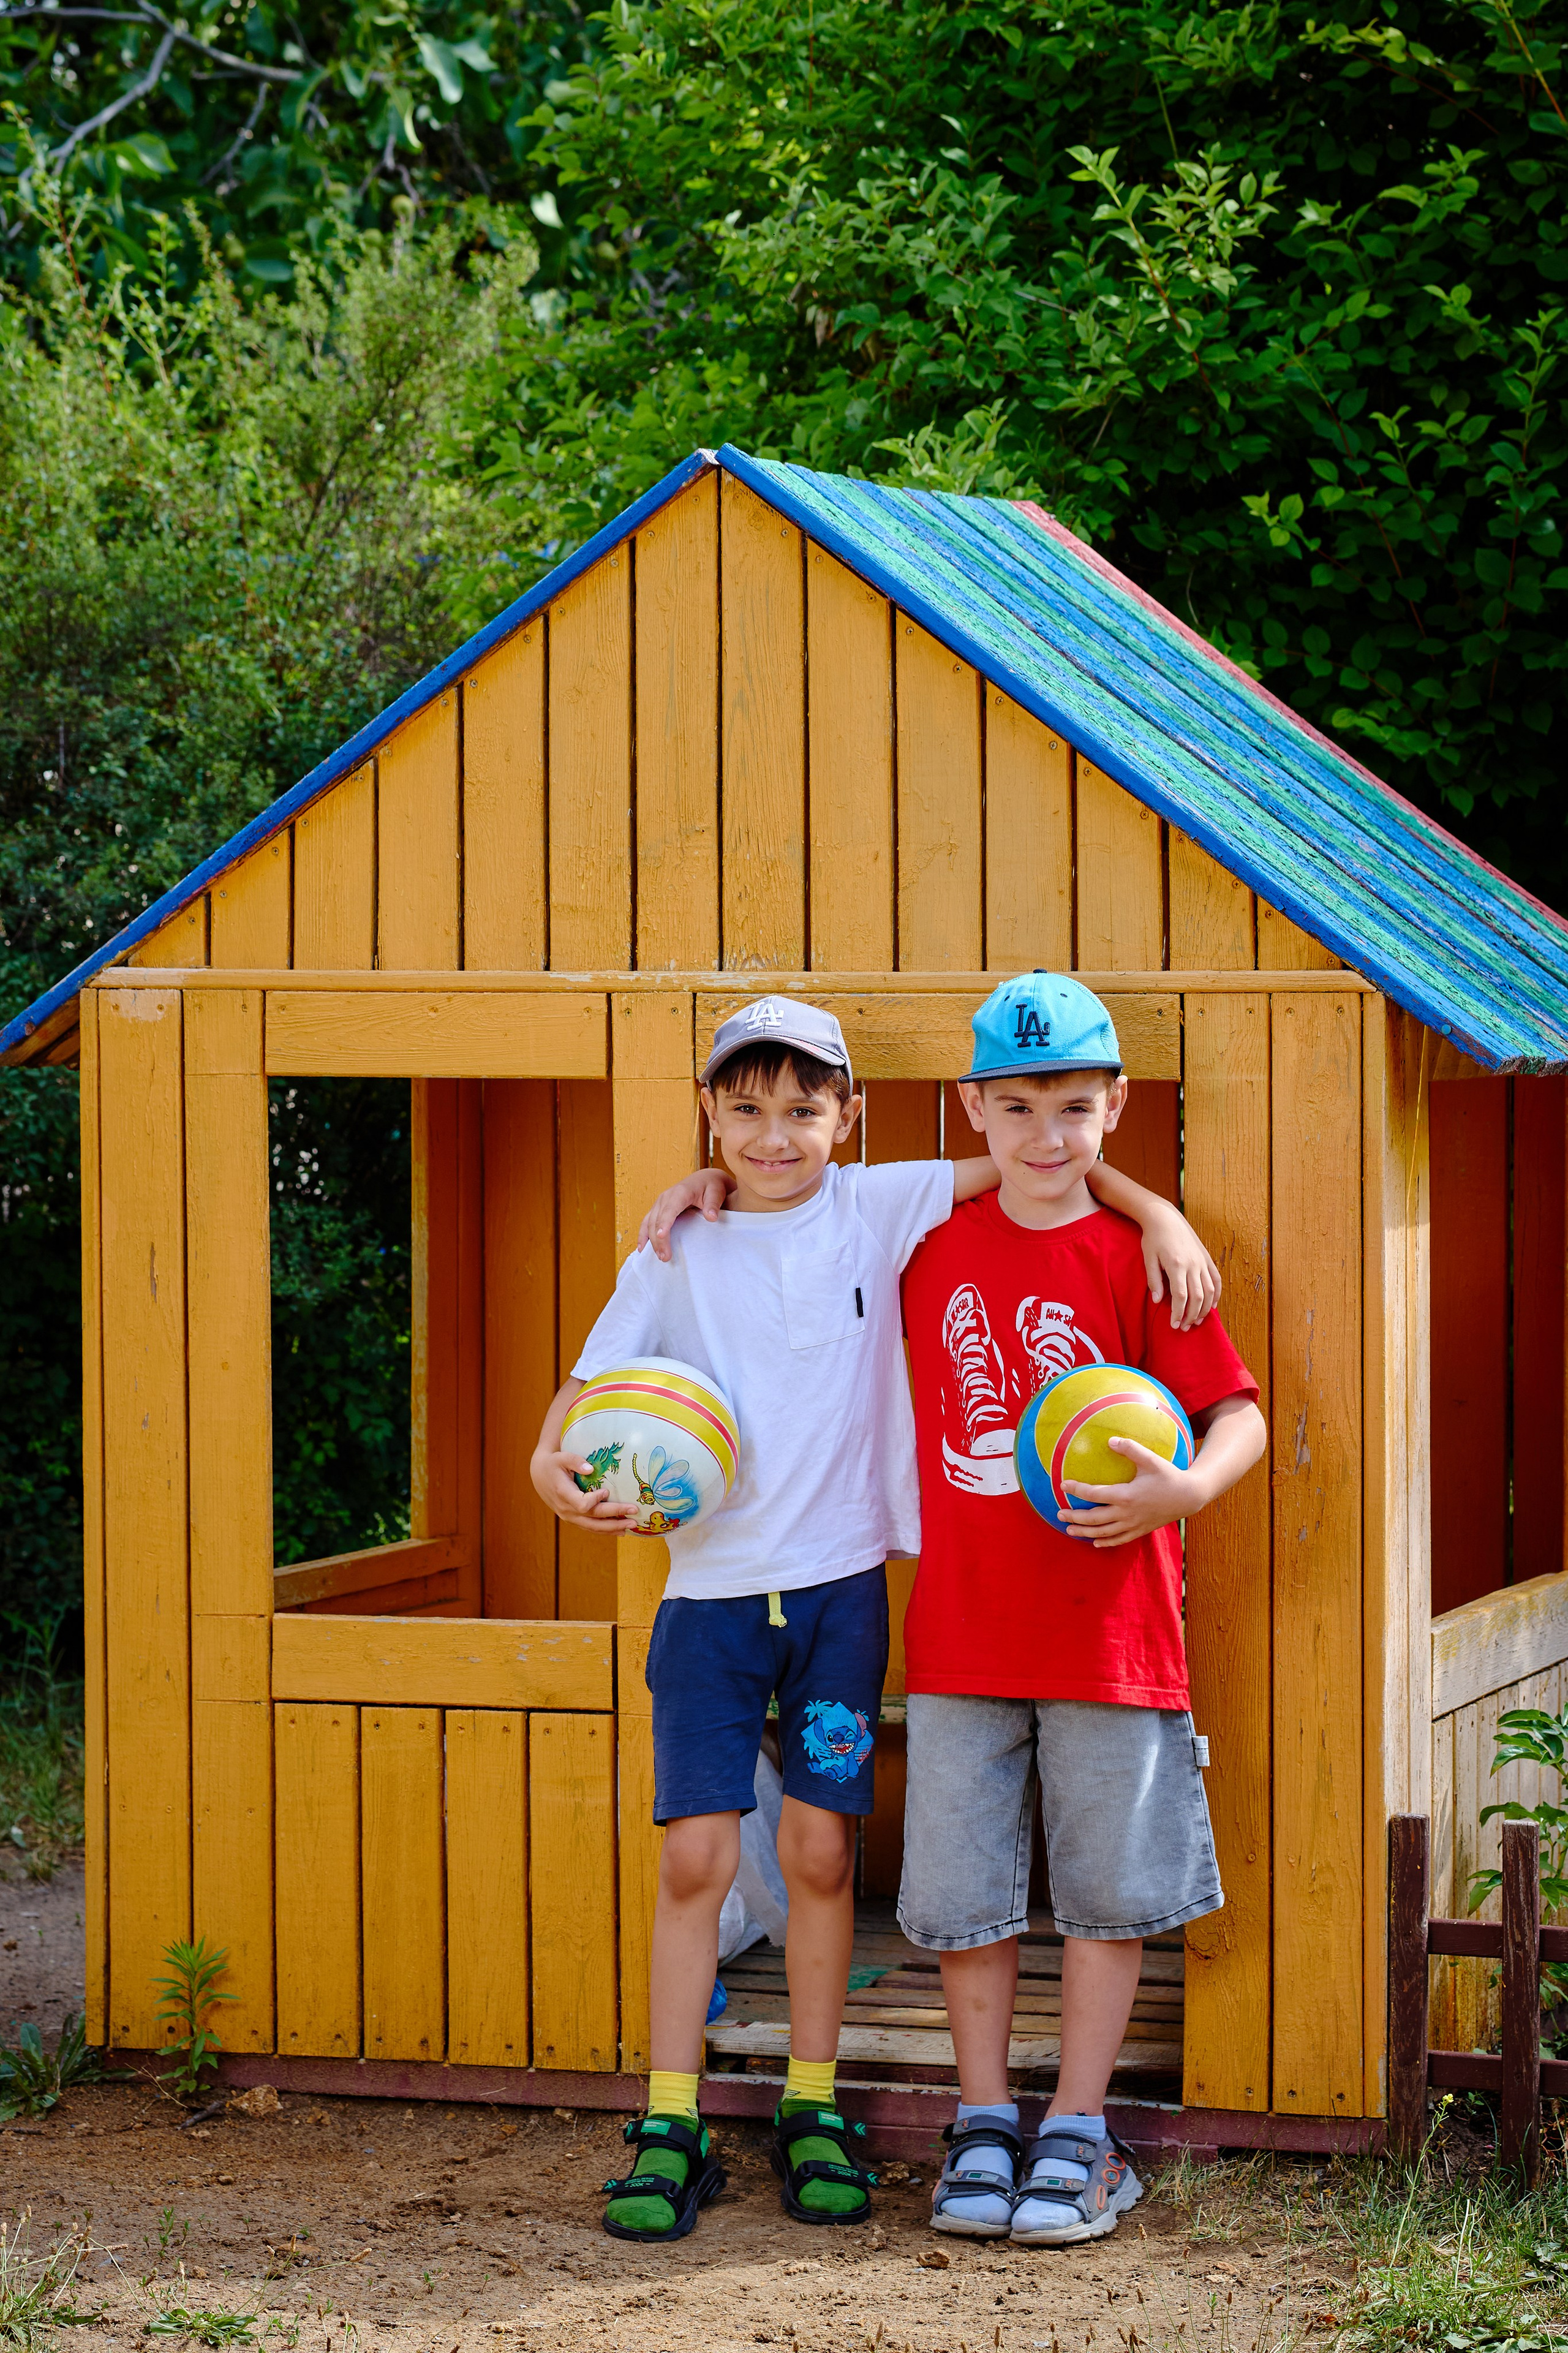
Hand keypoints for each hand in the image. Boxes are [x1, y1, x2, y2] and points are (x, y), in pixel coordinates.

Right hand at [529, 1446, 638, 1531]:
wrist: (540, 1476)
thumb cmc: (553, 1464)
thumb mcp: (562, 1458)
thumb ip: (576, 1461)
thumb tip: (591, 1468)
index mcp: (564, 1494)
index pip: (582, 1504)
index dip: (595, 1500)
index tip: (607, 1491)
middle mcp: (566, 1509)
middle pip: (593, 1518)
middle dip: (615, 1517)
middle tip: (634, 1515)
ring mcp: (569, 1517)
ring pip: (593, 1527)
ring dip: (613, 1528)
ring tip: (632, 1526)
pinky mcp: (573, 1519)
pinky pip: (590, 1528)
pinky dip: (605, 1530)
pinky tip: (619, 1530)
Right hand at [637, 1167, 733, 1261]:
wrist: (704, 1179)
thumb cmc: (711, 1186)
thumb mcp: (716, 1192)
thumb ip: (713, 1204)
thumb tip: (711, 1217)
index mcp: (680, 1192)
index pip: (670, 1209)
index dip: (664, 1223)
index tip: (662, 1236)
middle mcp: (666, 1197)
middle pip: (657, 1220)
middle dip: (659, 1239)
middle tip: (665, 1257)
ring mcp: (660, 1203)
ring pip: (650, 1223)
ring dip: (651, 1241)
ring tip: (659, 1257)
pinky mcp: (658, 1209)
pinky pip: (647, 1222)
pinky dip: (643, 1235)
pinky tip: (642, 1249)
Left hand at [1059, 1436, 1203, 1548]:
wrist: (1189, 1497)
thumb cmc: (1168, 1476)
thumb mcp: (1150, 1459)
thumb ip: (1130, 1448)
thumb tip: (1110, 1440)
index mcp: (1126, 1495)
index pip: (1094, 1494)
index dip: (1077, 1489)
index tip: (1062, 1484)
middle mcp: (1127, 1513)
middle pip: (1094, 1519)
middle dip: (1074, 1517)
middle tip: (1059, 1514)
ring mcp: (1133, 1525)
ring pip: (1104, 1533)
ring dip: (1084, 1532)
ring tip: (1069, 1530)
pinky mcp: (1140, 1530)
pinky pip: (1119, 1540)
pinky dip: (1106, 1542)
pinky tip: (1095, 1543)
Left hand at [1138, 1206, 1219, 1329]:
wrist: (1165, 1217)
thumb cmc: (1153, 1238)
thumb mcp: (1148, 1258)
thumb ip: (1154, 1280)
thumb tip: (1158, 1301)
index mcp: (1176, 1264)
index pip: (1181, 1296)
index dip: (1179, 1313)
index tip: (1174, 1325)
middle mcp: (1193, 1264)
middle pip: (1197, 1297)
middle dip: (1191, 1315)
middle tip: (1184, 1327)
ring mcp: (1202, 1261)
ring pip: (1209, 1291)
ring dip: (1204, 1309)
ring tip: (1196, 1321)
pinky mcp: (1207, 1258)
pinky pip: (1216, 1279)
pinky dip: (1216, 1294)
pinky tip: (1211, 1306)